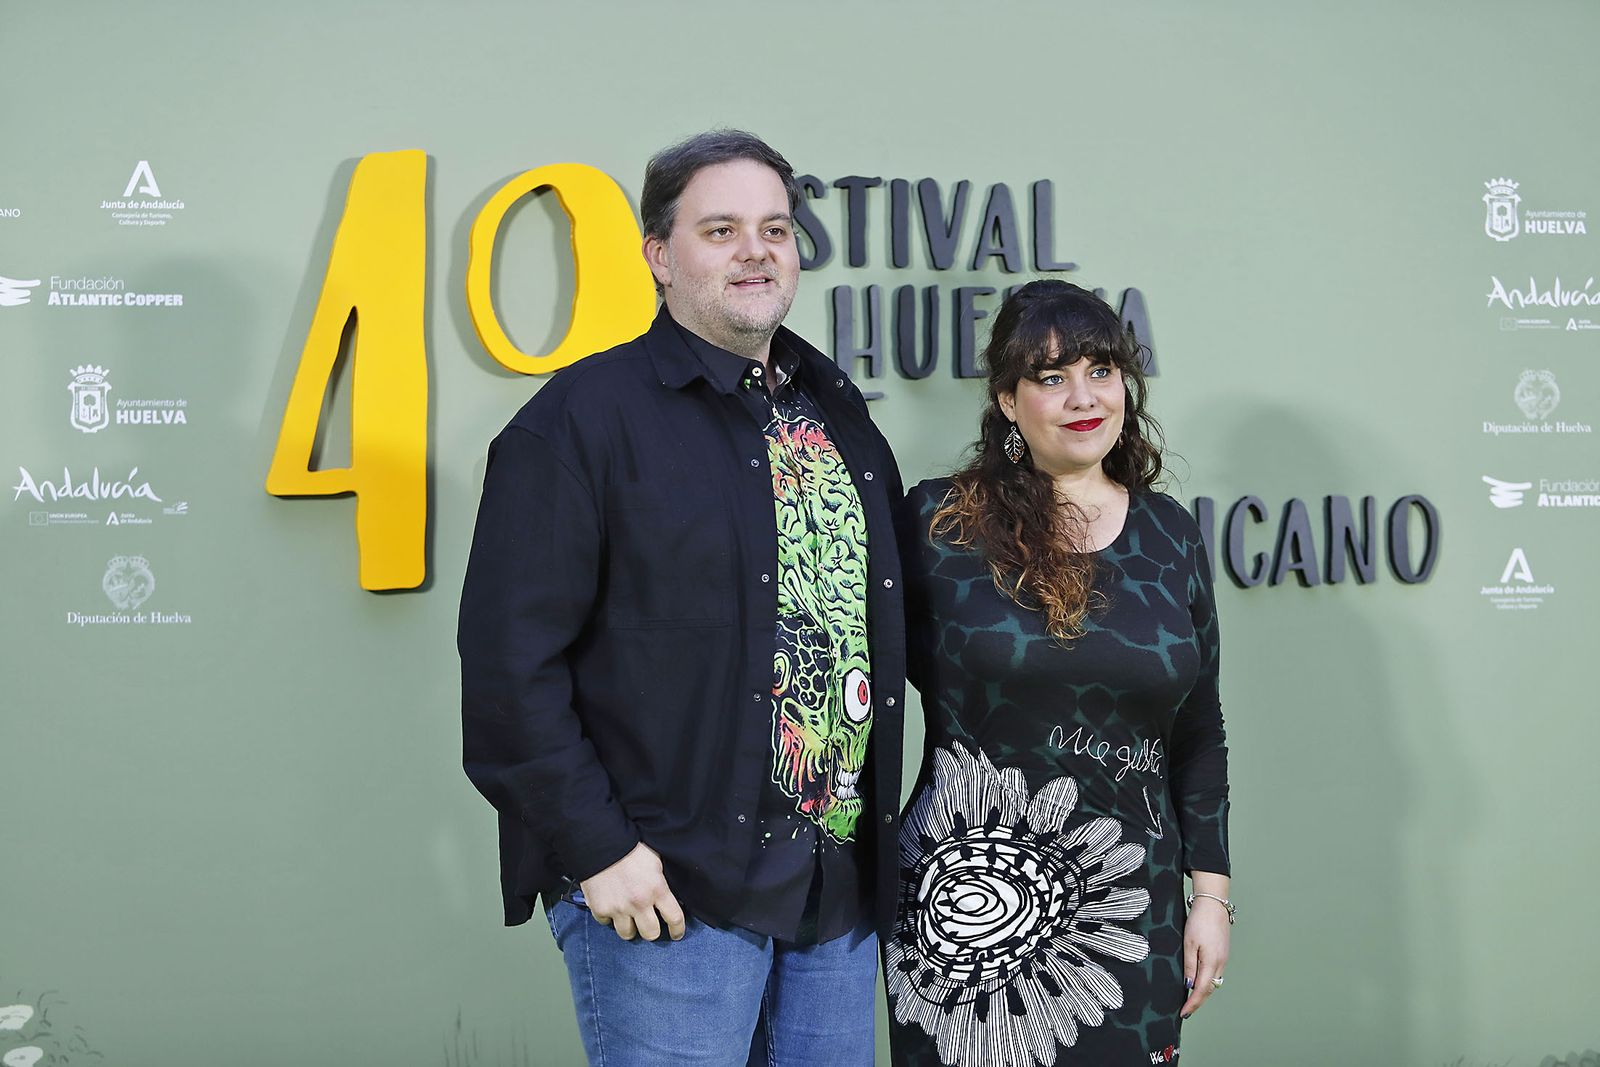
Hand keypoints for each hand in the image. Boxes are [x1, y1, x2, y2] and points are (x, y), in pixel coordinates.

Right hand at [578, 842, 686, 941]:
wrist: (601, 841)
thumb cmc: (630, 846)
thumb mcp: (655, 860)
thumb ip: (661, 881)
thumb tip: (668, 896)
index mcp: (657, 889)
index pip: (675, 919)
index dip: (678, 930)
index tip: (676, 933)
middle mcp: (639, 903)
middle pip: (651, 934)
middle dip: (651, 930)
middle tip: (649, 923)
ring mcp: (618, 908)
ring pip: (628, 934)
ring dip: (630, 927)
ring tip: (629, 917)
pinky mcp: (600, 909)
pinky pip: (606, 923)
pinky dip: (609, 918)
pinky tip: (611, 907)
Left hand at [1180, 895, 1230, 1018]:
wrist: (1213, 904)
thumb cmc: (1199, 921)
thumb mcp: (1189, 944)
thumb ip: (1189, 966)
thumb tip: (1188, 985)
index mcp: (1211, 962)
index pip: (1201, 990)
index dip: (1192, 1003)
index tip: (1183, 1013)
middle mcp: (1220, 963)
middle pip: (1209, 989)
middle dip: (1198, 1001)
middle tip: (1186, 1010)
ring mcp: (1223, 958)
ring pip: (1213, 982)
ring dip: (1203, 992)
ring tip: (1189, 999)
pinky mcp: (1223, 953)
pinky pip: (1215, 973)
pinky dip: (1207, 981)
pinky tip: (1198, 981)